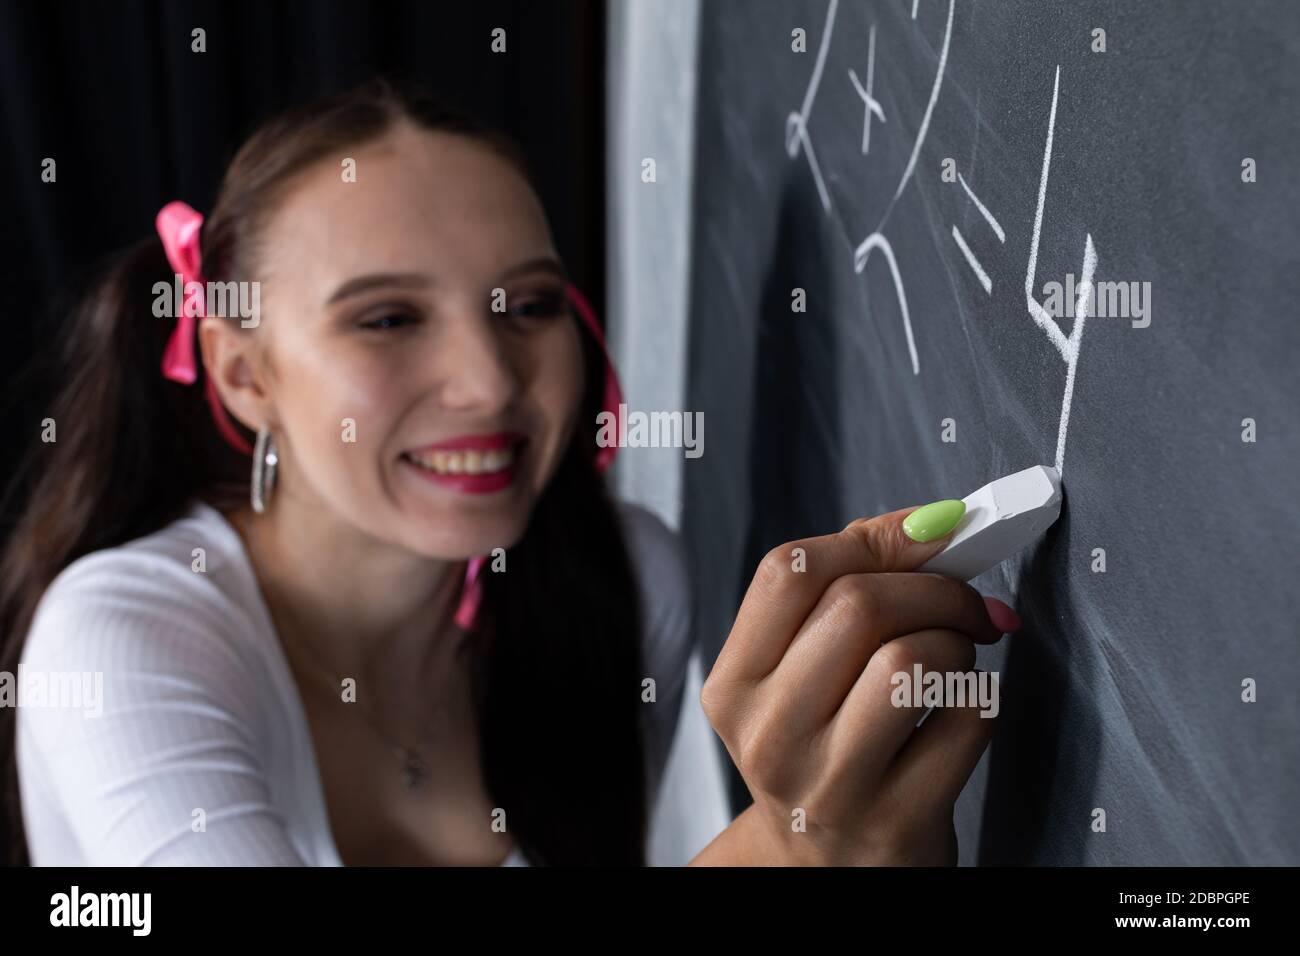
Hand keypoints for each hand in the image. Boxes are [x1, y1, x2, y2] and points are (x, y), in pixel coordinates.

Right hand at [697, 505, 1017, 865]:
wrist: (823, 865)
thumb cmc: (819, 747)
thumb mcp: (795, 673)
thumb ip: (843, 590)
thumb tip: (935, 525)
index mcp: (734, 685)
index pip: (790, 570)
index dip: (873, 537)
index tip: (928, 537)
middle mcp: (769, 735)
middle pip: (859, 605)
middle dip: (936, 587)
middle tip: (963, 604)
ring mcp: (830, 784)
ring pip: (914, 658)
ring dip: (958, 642)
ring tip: (955, 658)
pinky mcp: (898, 820)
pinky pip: (969, 718)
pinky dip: (984, 697)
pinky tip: (962, 709)